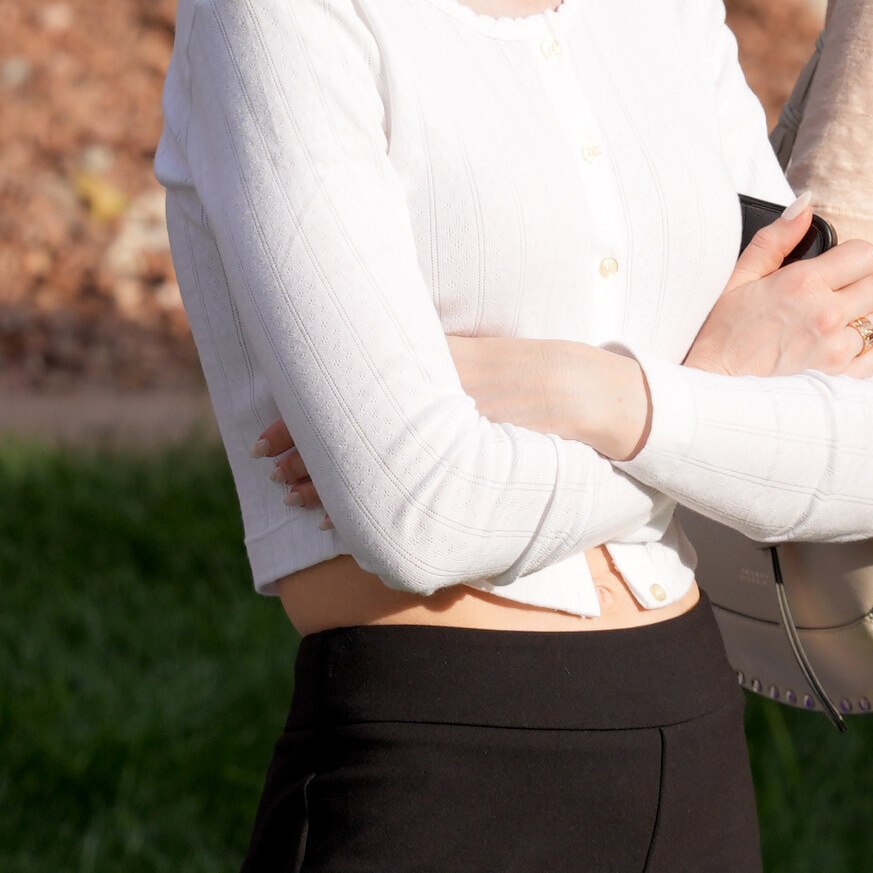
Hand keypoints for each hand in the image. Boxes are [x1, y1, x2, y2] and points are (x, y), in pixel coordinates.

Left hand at [249, 332, 652, 503]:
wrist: (607, 397)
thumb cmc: (550, 370)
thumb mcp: (492, 351)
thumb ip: (447, 358)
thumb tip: (394, 361)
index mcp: (445, 364)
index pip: (358, 388)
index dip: (308, 412)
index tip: (270, 430)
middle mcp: (444, 397)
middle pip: (356, 426)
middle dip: (305, 448)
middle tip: (265, 464)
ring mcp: (459, 432)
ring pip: (378, 462)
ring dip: (328, 481)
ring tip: (288, 493)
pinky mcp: (477, 462)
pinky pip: (414, 489)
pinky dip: (374, 505)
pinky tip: (344, 520)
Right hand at [687, 201, 872, 379]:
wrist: (716, 382)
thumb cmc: (725, 328)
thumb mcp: (743, 273)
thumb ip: (779, 236)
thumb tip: (807, 204)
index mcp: (804, 283)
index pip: (866, 255)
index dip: (853, 256)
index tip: (838, 266)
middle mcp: (826, 315)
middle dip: (858, 285)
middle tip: (834, 294)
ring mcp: (835, 348)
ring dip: (864, 317)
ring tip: (837, 321)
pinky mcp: (839, 376)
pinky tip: (854, 341)